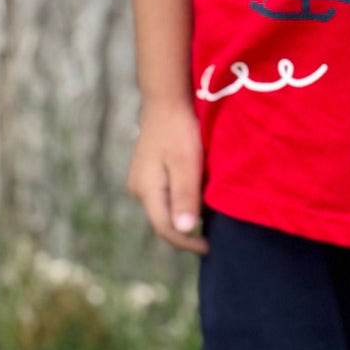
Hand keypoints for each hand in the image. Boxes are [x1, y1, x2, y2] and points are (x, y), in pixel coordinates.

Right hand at [126, 98, 207, 254]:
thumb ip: (185, 196)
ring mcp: (141, 181)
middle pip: (162, 221)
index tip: (208, 248)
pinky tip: (196, 197)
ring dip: (184, 216)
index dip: (186, 243)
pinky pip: (164, 196)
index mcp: (147, 190)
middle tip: (211, 235)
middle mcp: (139, 190)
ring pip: (163, 209)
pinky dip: (180, 202)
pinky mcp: (148, 173)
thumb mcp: (187, 164)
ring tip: (207, 217)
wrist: (165, 101)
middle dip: (185, 232)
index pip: (165, 229)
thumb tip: (183, 229)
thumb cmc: (178, 131)